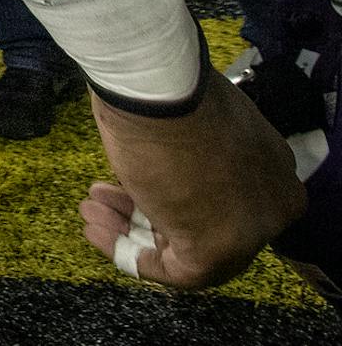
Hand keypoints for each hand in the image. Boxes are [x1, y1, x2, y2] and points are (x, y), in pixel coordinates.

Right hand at [80, 69, 304, 286]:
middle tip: (102, 197)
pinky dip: (132, 255)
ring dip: (129, 229)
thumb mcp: (194, 118)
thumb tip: (172, 155)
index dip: (171, 197)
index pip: (225, 200)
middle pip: (203, 224)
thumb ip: (195, 146)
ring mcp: (247, 234)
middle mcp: (270, 209)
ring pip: (186, 246)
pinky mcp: (213, 252)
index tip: (131, 187)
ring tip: (89, 208)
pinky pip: (175, 270)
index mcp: (275, 172)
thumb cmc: (172, 94)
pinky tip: (96, 230)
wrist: (162, 93)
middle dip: (143, 212)